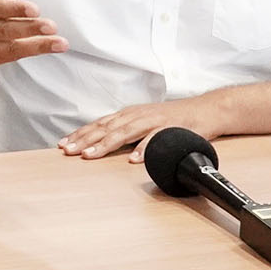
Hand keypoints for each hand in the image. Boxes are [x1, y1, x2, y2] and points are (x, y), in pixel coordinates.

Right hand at [0, 0, 64, 71]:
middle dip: (29, 28)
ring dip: (38, 44)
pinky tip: (52, 47)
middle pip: (4, 29)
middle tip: (51, 25)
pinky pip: (13, 56)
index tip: (34, 8)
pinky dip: (33, 52)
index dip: (13, 10)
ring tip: (60, 41)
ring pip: (11, 47)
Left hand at [61, 96, 223, 160]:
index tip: (63, 145)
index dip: (80, 134)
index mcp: (129, 115)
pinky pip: (155, 139)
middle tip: (68, 151)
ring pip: (124, 132)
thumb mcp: (144, 123)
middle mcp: (137, 115)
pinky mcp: (170, 128)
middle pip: (106, 128)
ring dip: (106, 144)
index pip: (99, 124)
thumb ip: (126, 133)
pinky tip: (133, 159)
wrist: (206, 110)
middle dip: (85, 140)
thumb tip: (103, 145)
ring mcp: (153, 121)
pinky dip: (143, 149)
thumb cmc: (174, 119)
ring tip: (91, 155)